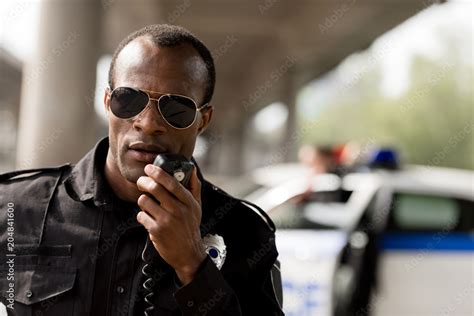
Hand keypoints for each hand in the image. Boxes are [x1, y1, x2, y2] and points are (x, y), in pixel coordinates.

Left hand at [136, 164, 205, 284]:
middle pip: (155, 188)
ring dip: (143, 200)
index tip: (149, 168)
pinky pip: (141, 215)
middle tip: (141, 182)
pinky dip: (142, 216)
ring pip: (144, 201)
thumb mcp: (197, 206)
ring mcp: (166, 221)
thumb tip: (192, 169)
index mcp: (188, 202)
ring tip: (148, 204)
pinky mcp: (156, 231)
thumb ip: (194, 186)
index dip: (158, 173)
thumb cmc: (190, 227)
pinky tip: (149, 219)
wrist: (188, 253)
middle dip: (144, 182)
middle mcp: (178, 210)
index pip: (171, 183)